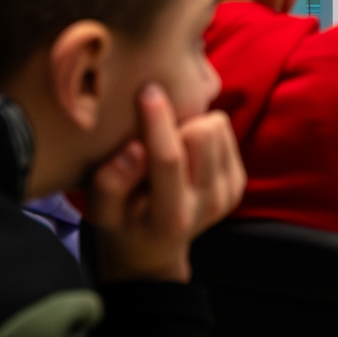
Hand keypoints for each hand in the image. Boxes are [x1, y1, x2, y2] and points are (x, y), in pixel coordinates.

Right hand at [85, 83, 246, 283]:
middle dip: (177, 123)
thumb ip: (111, 182)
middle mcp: (207, 205)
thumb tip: (135, 149)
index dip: (158, 120)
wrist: (153, 246)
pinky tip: (184, 152)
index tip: (147, 90)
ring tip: (170, 145)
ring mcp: (227, 194)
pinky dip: (203, 133)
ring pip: (217, 126)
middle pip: (203, 133)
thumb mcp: (101, 209)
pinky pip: (223, 131)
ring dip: (191, 126)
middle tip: (156, 135)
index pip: (169, 159)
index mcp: (171, 215)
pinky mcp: (237, 183)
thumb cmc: (121, 220)